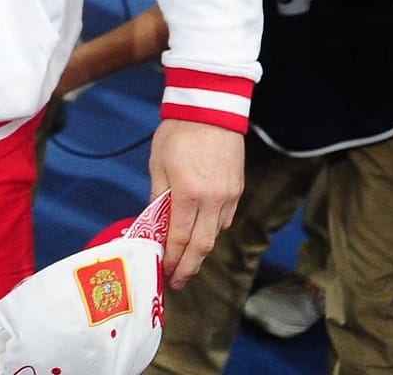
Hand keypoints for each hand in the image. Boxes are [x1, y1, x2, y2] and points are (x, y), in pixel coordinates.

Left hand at [149, 118, 243, 289]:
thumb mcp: (158, 165)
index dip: (174, 259)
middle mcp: (213, 200)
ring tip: (187, 260)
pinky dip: (213, 230)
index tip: (166, 273)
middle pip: (203, 244)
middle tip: (178, 281)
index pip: (181, 237)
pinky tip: (201, 233)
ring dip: (201, 249)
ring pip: (216, 233)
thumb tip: (154, 224)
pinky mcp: (238, 189)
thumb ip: (159, 198)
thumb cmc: (177, 135)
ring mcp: (229, 195)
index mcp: (188, 194)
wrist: (209, 110)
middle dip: (190, 266)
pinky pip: (226, 218)